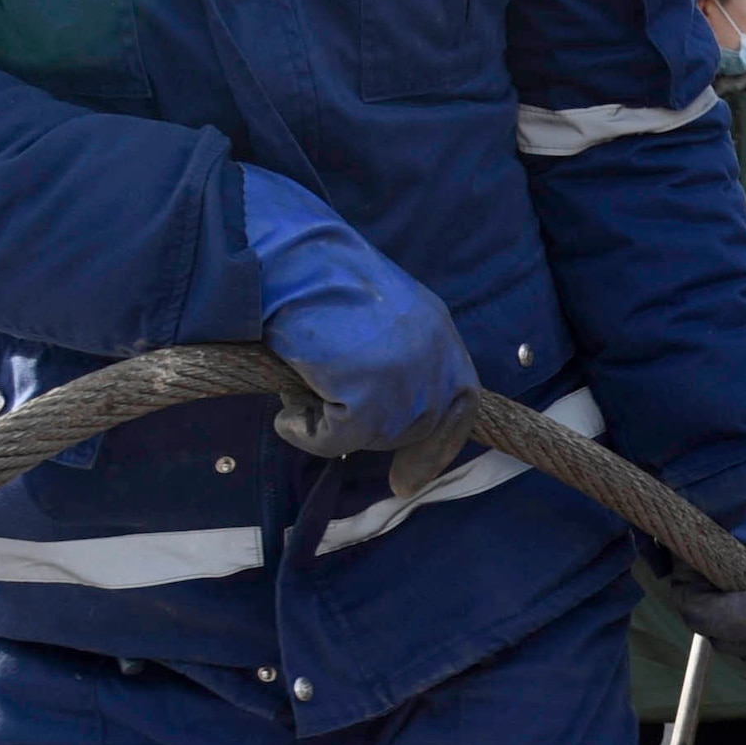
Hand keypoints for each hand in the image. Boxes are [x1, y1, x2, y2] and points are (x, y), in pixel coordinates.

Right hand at [240, 168, 475, 458]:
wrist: (288, 261)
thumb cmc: (314, 275)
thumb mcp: (375, 313)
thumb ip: (392, 356)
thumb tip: (377, 415)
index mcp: (439, 330)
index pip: (459, 405)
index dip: (435, 448)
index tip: (406, 483)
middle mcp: (435, 359)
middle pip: (411, 428)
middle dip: (370, 433)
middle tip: (316, 412)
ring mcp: (408, 384)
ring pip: (370, 436)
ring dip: (327, 420)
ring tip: (300, 374)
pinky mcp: (371, 404)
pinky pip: (334, 442)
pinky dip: (302, 429)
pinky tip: (286, 398)